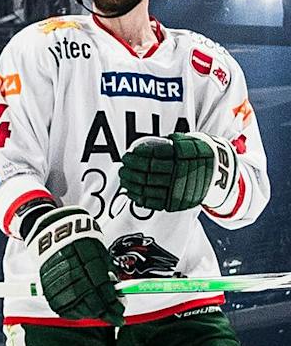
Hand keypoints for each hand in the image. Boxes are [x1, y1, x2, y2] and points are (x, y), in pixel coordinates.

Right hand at [21, 202, 123, 322]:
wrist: (54, 233)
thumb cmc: (80, 241)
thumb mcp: (99, 251)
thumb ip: (108, 271)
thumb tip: (116, 291)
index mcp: (88, 262)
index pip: (104, 291)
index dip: (114, 304)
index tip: (121, 311)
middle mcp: (73, 272)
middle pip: (91, 301)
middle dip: (105, 313)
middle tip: (114, 316)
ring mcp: (58, 280)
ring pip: (76, 306)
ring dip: (90, 314)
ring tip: (99, 314)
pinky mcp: (48, 285)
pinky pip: (60, 305)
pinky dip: (73, 313)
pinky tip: (82, 313)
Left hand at [118, 132, 234, 212]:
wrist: (221, 175)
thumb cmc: (201, 156)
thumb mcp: (192, 143)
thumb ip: (172, 142)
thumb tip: (149, 143)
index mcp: (183, 157)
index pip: (154, 155)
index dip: (138, 155)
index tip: (129, 154)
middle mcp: (181, 173)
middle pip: (148, 171)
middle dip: (131, 168)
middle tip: (123, 164)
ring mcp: (178, 189)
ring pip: (148, 187)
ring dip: (131, 182)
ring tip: (124, 177)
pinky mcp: (176, 202)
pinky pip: (153, 202)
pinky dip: (139, 197)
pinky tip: (131, 192)